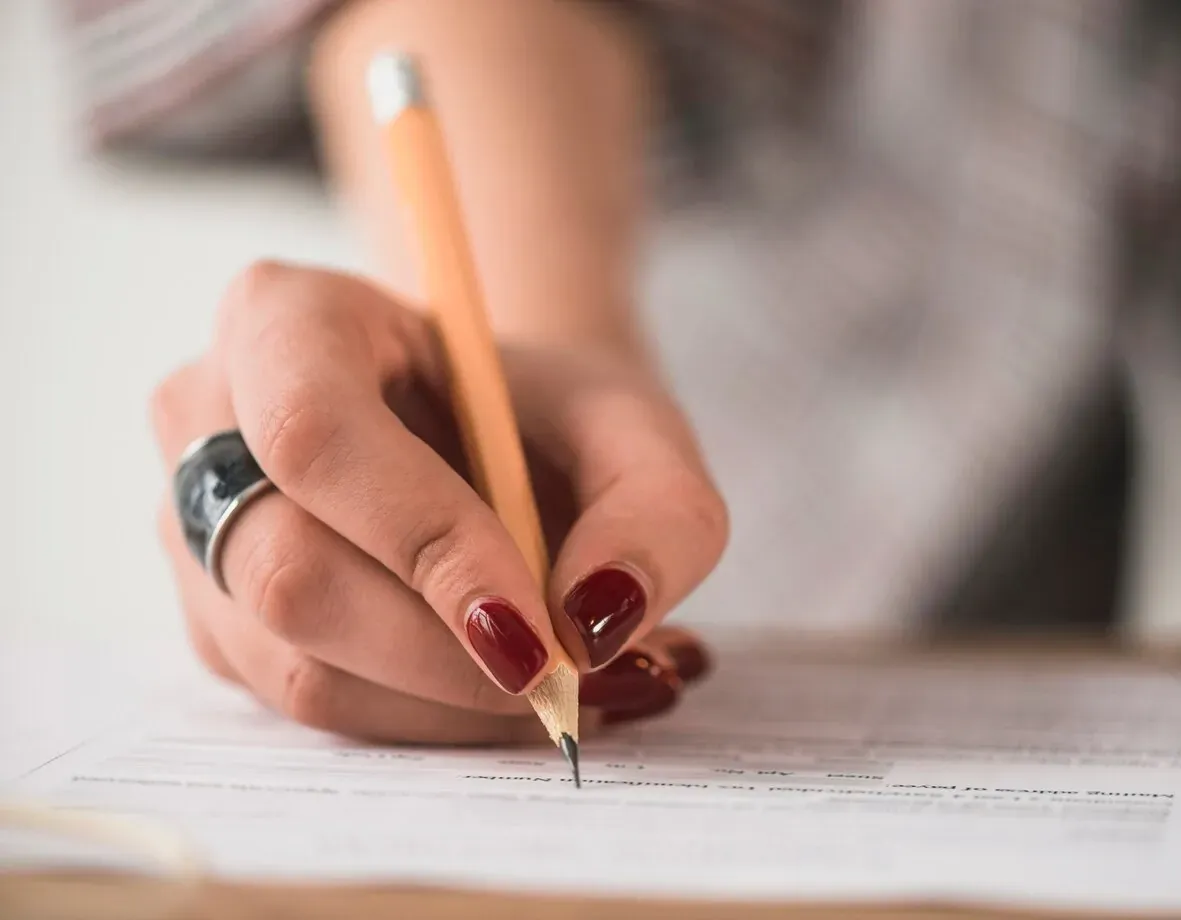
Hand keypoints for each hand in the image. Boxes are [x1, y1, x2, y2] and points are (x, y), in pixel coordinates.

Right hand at [151, 261, 725, 742]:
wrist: (501, 437)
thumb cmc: (551, 415)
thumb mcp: (637, 429)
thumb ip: (655, 511)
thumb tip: (596, 622)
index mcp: (284, 318)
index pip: (317, 433)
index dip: (422, 539)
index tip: (538, 628)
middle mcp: (206, 421)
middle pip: (291, 570)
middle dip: (446, 652)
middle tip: (575, 678)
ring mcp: (196, 532)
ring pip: (298, 665)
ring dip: (450, 703)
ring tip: (575, 686)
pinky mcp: (223, 625)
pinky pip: (317, 705)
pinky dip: (432, 719)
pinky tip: (514, 690)